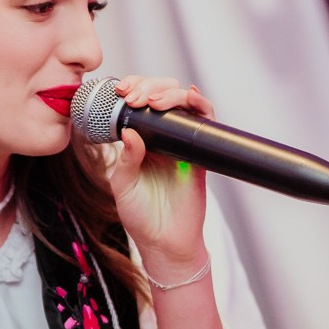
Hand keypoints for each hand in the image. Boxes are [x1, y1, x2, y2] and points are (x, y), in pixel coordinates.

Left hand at [102, 77, 212, 272]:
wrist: (165, 242)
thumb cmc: (140, 217)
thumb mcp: (123, 185)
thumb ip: (126, 159)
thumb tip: (131, 131)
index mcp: (139, 141)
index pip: (138, 104)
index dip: (132, 90)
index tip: (122, 92)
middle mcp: (161, 138)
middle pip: (161, 97)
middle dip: (149, 87)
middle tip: (136, 97)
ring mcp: (181, 143)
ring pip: (183, 104)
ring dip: (171, 94)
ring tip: (155, 102)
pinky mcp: (199, 153)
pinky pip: (205, 122)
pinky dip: (201, 104)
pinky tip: (192, 97)